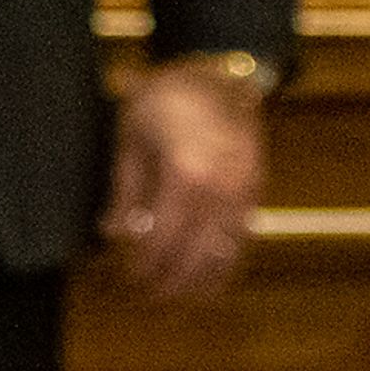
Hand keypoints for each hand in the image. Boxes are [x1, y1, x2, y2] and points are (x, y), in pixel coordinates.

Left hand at [104, 56, 268, 297]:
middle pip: (194, 257)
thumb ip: (125, 192)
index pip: (162, 242)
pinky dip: (224, 265)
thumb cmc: (165, 99)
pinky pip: (241, 242)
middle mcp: (222, 191)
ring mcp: (245, 194)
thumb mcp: (131, 138)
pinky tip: (207, 280)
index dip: (142, 268)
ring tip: (172, 298)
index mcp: (186, 176)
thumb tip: (112, 235)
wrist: (220, 72)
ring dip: (198, 283)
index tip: (123, 282)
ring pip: (224, 256)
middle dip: (167, 284)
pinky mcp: (256, 193)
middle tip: (142, 298)